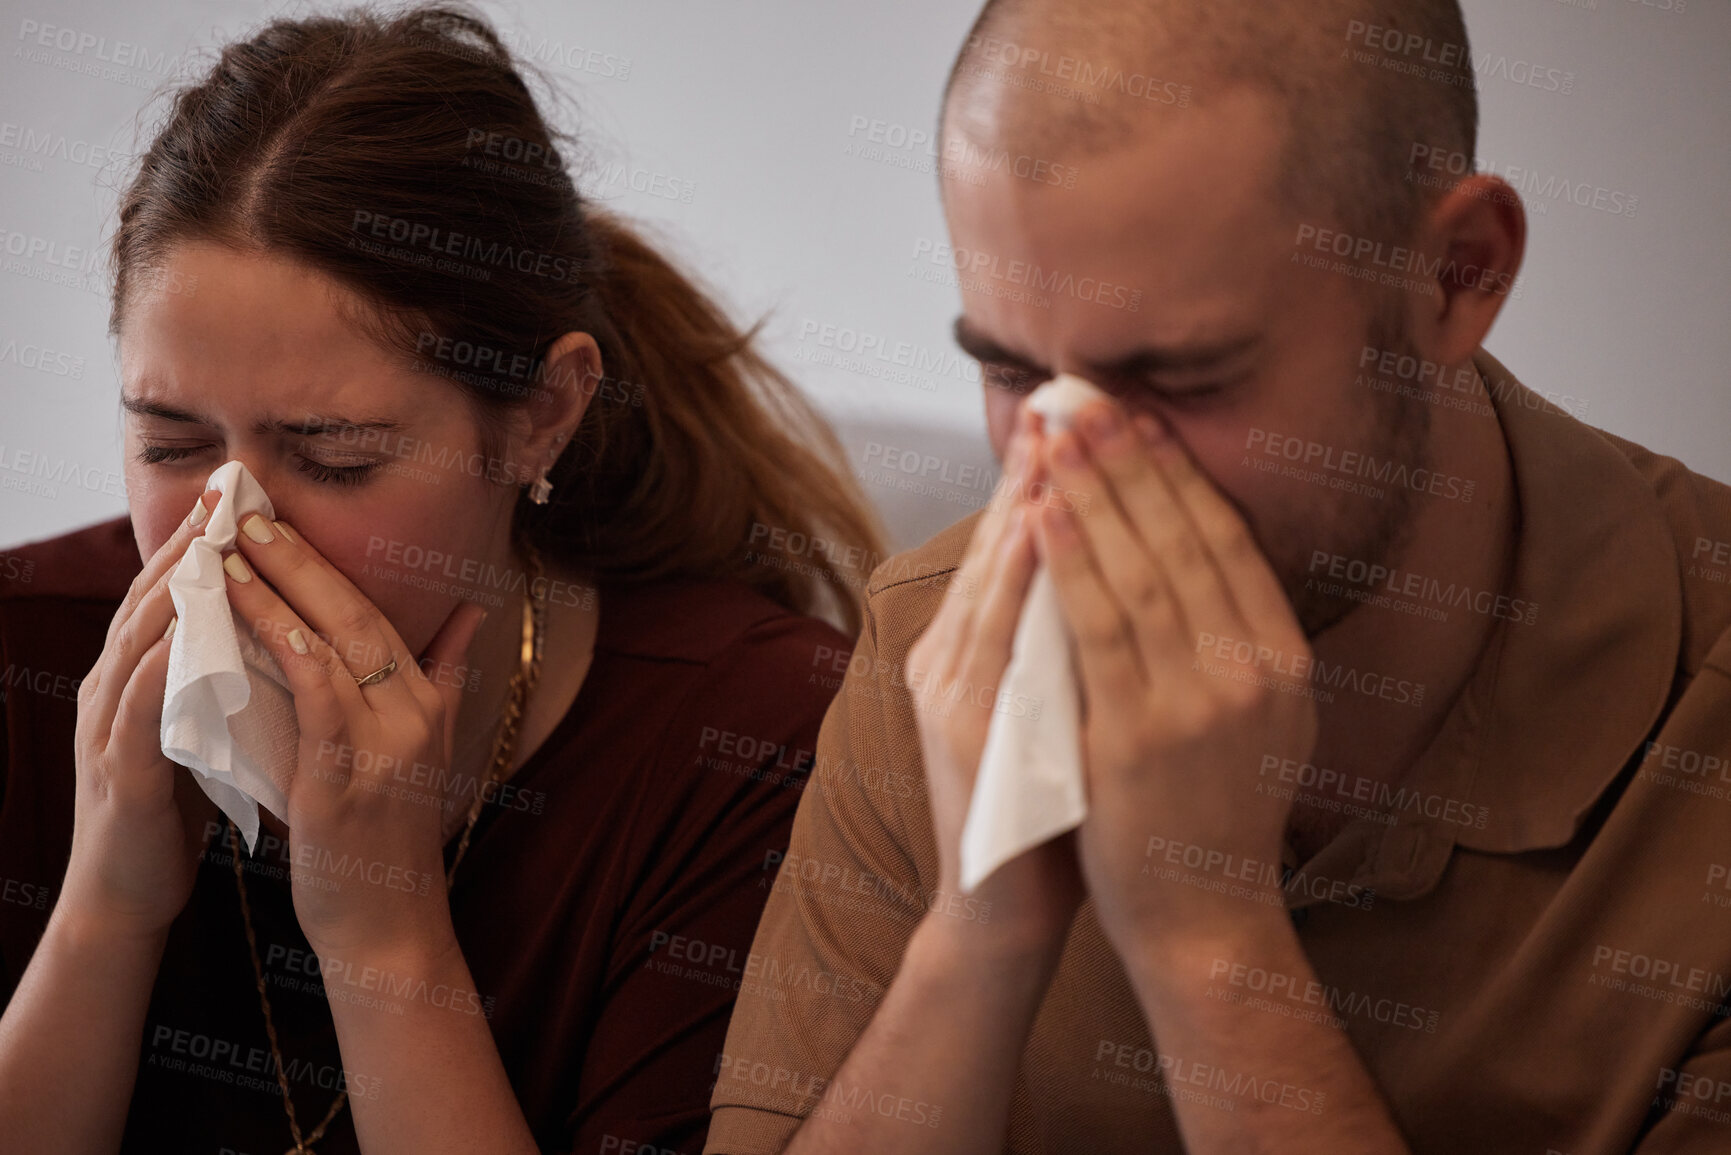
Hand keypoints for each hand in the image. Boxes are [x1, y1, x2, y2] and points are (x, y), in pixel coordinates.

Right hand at [66, 491, 223, 940]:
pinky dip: (157, 672)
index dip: (200, 544)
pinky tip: (180, 643)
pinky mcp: (118, 774)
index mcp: (139, 677)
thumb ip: (223, 676)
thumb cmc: (172, 809)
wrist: (129, 893)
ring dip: (172, 595)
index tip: (236, 493)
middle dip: (185, 548)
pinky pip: (137, 714)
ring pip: (137, 646)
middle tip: (222, 495)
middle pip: (149, 603)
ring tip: (209, 548)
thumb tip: (272, 629)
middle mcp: (114, 690)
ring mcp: (108, 730)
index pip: (171, 595)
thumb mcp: (203, 727)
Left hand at [221, 514, 485, 964]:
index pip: (376, 613)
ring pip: (335, 645)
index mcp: (428, 703)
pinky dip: (289, 649)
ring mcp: (387, 745)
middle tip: (249, 512)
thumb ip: (447, 676)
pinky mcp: (350, 777)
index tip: (279, 520)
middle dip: (301, 559)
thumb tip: (474, 613)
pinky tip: (253, 617)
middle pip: (357, 615)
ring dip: (281, 592)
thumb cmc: (388, 841)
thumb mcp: (427, 750)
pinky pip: (320, 696)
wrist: (387, 926)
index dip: (328, 564)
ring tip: (233, 550)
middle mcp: (416, 714)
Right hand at [904, 408, 1083, 952]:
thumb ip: (1068, 643)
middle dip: (1040, 464)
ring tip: (1062, 431)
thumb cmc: (1048, 808)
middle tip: (1073, 391)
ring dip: (1027, 498)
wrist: (1006, 907)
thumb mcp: (1055, 709)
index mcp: (970, 650)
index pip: (1015, 541)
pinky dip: (1018, 573)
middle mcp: (949, 657)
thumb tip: (1117, 569)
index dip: (1047, 473)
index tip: (1085, 409)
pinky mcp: (960, 726)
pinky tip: (1044, 523)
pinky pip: (995, 634)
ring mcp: (950, 689)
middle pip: (997, 541)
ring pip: (991, 574)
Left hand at [1034, 399, 1317, 953]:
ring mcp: (1198, 700)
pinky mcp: (1138, 732)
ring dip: (1092, 488)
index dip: (1179, 471)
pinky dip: (1068, 561)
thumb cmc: (1215, 814)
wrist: (1203, 917)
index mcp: (1285, 659)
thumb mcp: (1261, 721)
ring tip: (1057, 430)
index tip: (1140, 416)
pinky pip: (1096, 625)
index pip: (1227, 539)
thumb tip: (1206, 548)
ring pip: (1139, 567)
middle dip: (1128, 457)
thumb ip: (1241, 640)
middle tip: (1086, 394)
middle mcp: (1253, 669)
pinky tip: (1041, 511)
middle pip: (1182, 536)